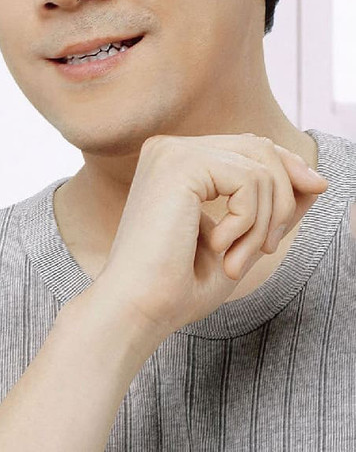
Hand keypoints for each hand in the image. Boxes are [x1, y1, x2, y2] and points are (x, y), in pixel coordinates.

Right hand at [93, 133, 327, 341]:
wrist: (137, 309)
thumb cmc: (177, 285)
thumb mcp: (241, 238)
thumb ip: (272, 206)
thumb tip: (317, 179)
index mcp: (176, 162)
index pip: (247, 145)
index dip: (286, 168)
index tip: (313, 191)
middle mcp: (170, 148)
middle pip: (259, 146)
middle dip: (281, 197)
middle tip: (264, 248)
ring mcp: (172, 152)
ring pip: (259, 163)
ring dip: (264, 218)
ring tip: (237, 258)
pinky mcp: (179, 164)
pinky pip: (249, 179)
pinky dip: (249, 220)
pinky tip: (220, 247)